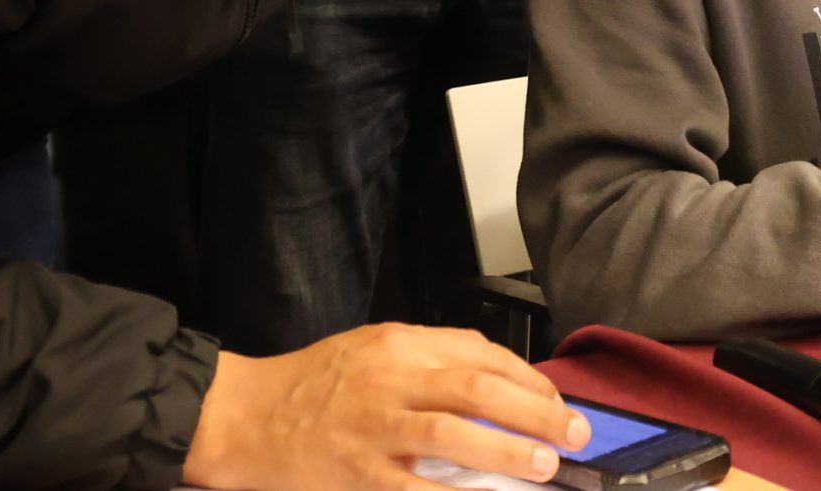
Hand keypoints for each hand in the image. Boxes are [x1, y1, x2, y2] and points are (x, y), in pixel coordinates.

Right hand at [181, 321, 589, 490]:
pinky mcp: (360, 474)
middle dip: (537, 410)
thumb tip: (495, 379)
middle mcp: (391, 380)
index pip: (481, 353)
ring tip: (546, 464)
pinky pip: (419, 489)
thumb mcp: (372, 346)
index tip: (556, 399)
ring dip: (509, 450)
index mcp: (399, 343)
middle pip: (479, 389)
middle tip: (575, 432)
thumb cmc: (311, 383)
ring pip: (455, 435)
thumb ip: (428, 358)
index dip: (528, 378)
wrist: (245, 416)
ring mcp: (375, 429)